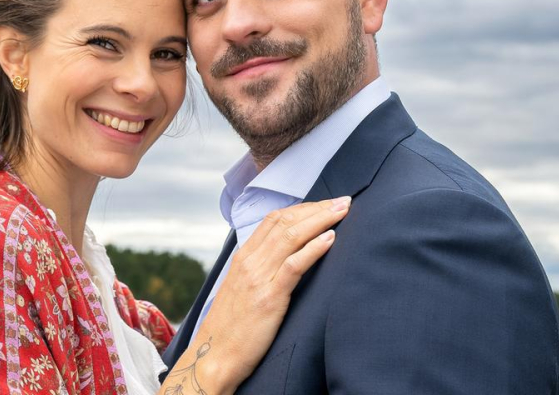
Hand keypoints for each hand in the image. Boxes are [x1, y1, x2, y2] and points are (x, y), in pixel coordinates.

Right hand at [159, 197, 350, 394]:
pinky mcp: (268, 298)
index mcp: (243, 258)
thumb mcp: (242, 290)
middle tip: (343, 201)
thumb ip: (260, 270)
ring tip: (343, 211)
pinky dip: (313, 248)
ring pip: (291, 237)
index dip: (302, 208)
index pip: (274, 219)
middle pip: (285, 222)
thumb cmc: (232, 327)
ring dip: (320, 220)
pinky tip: (330, 239)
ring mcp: (258, 278)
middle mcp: (249, 262)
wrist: (215, 357)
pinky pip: (293, 266)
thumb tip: (285, 258)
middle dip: (317, 208)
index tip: (325, 204)